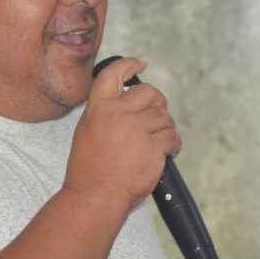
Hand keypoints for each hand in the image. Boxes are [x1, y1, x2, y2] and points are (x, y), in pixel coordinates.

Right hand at [64, 56, 180, 212]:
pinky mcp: (153, 147)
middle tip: (155, 118)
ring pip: (164, 116)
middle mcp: (118, 113)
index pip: (114, 74)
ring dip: (165, 128)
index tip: (141, 62)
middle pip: (149, 93)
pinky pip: (172, 136)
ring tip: (156, 143)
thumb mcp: (87, 130)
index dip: (130, 64)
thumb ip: (106, 111)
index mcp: (98, 108)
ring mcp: (137, 129)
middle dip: (157, 104)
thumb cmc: (90, 169)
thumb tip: (128, 100)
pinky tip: (165, 152)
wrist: (95, 196)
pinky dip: (173, 144)